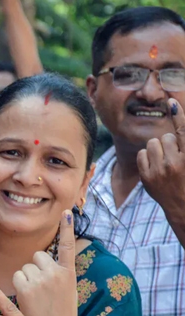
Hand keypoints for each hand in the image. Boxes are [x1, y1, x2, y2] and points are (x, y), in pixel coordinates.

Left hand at [13, 210, 80, 315]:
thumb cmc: (60, 315)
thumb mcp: (66, 292)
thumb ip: (56, 274)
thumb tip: (38, 262)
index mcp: (69, 274)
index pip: (67, 247)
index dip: (67, 228)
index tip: (66, 210)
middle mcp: (56, 274)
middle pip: (38, 256)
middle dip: (36, 268)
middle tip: (42, 288)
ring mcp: (40, 280)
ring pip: (26, 267)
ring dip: (27, 277)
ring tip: (35, 296)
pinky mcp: (25, 287)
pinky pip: (17, 276)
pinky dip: (18, 285)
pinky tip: (27, 298)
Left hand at [138, 98, 184, 221]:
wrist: (182, 207)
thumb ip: (183, 143)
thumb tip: (178, 118)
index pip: (184, 132)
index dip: (179, 115)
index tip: (171, 101)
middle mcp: (176, 163)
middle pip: (167, 137)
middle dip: (171, 144)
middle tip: (176, 157)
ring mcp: (160, 171)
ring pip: (153, 143)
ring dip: (159, 149)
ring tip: (166, 161)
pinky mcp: (147, 177)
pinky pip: (142, 153)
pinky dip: (148, 157)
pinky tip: (156, 166)